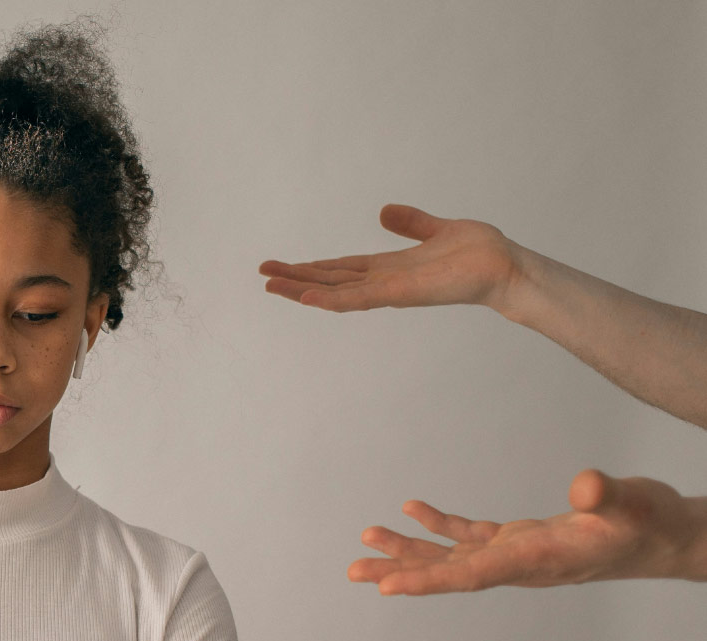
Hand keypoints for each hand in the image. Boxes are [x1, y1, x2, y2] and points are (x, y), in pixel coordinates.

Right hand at [258, 204, 521, 313]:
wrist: (506, 268)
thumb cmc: (480, 254)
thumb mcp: (437, 229)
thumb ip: (411, 223)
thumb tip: (384, 212)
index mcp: (389, 268)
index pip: (341, 268)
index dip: (311, 267)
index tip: (284, 265)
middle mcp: (384, 282)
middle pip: (330, 280)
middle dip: (296, 279)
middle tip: (263, 275)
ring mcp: (390, 291)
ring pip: (336, 292)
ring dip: (302, 290)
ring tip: (272, 286)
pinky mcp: (400, 294)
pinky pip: (360, 299)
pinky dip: (332, 300)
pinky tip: (307, 297)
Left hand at [350, 469, 699, 594]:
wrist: (669, 538)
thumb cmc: (652, 522)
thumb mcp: (634, 503)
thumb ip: (606, 495)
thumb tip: (584, 488)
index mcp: (537, 559)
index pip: (472, 576)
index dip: (428, 581)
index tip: (387, 588)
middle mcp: (519, 563)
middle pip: (449, 573)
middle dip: (400, 571)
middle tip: (353, 571)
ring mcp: (518, 553)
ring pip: (453, 557)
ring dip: (409, 549)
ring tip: (367, 539)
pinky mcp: (522, 538)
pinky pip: (471, 536)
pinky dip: (440, 526)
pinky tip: (412, 510)